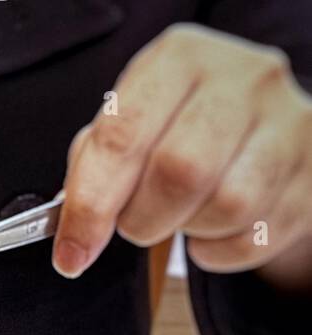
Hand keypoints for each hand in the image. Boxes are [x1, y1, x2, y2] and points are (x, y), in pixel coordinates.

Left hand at [54, 24, 311, 286]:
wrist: (258, 129)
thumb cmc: (178, 127)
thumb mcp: (130, 124)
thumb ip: (94, 166)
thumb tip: (75, 232)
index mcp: (181, 58)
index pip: (123, 135)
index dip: (89, 205)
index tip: (71, 251)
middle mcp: (243, 79)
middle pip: (179, 170)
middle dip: (141, 218)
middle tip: (134, 222)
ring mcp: (288, 123)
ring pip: (227, 204)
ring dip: (188, 230)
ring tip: (181, 214)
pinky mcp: (311, 174)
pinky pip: (255, 236)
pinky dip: (220, 250)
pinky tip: (213, 229)